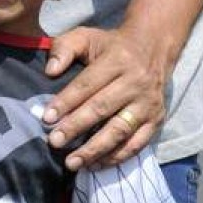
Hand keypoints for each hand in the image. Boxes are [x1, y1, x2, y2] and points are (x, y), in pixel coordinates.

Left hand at [41, 23, 166, 169]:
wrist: (153, 49)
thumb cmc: (111, 46)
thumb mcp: (87, 36)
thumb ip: (65, 48)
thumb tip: (50, 71)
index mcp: (117, 60)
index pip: (87, 84)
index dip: (66, 102)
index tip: (46, 118)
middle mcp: (135, 83)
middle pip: (102, 108)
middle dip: (76, 127)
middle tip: (54, 142)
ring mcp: (148, 104)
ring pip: (120, 130)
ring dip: (95, 149)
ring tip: (73, 162)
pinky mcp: (156, 120)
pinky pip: (137, 144)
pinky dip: (116, 157)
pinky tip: (95, 165)